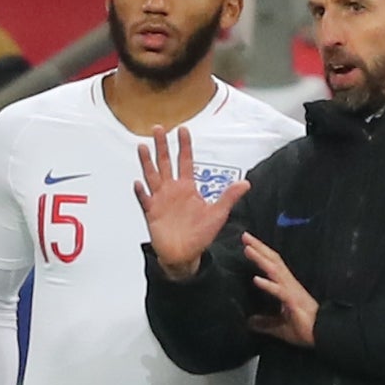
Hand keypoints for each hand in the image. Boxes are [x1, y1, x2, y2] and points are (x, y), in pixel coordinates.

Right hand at [135, 125, 248, 279]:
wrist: (184, 255)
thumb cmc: (199, 236)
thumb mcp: (218, 214)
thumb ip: (229, 197)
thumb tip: (246, 184)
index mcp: (187, 188)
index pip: (185, 161)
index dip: (184, 146)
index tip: (182, 130)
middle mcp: (172, 190)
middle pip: (165, 162)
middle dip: (162, 146)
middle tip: (159, 129)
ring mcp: (161, 200)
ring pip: (152, 176)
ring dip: (147, 162)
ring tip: (143, 147)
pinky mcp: (152, 212)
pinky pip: (145, 199)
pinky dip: (141, 192)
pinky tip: (138, 183)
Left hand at [243, 232, 318, 346]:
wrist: (323, 335)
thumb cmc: (304, 329)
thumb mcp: (279, 327)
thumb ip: (264, 323)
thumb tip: (249, 323)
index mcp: (286, 287)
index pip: (272, 265)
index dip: (261, 253)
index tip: (247, 243)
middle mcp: (289, 284)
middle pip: (273, 260)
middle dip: (259, 248)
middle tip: (244, 235)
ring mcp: (292, 291)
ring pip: (275, 270)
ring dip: (261, 259)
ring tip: (248, 249)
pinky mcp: (293, 302)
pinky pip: (279, 291)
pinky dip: (268, 284)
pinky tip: (256, 279)